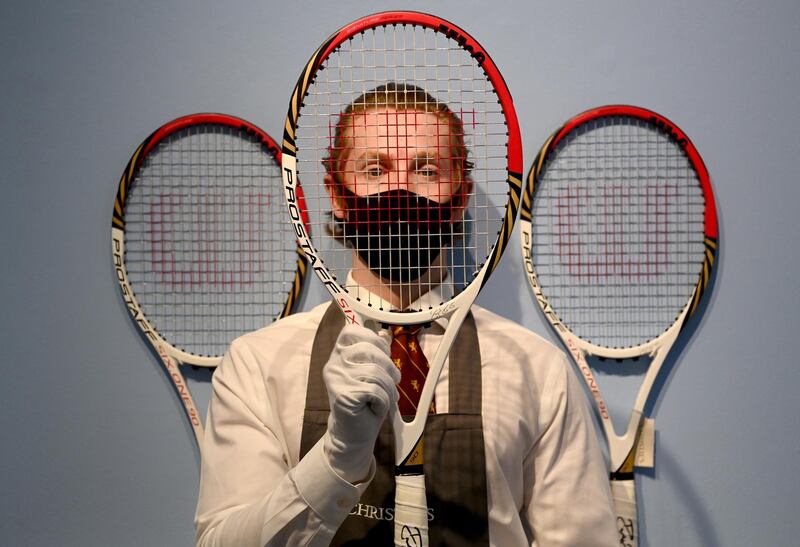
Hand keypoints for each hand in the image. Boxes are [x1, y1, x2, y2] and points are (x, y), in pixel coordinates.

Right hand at [322, 324, 399, 482]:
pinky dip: (384, 401)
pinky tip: (376, 407)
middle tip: (393, 381)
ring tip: (386, 397)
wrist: (354, 433)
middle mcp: (333, 364)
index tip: (384, 354)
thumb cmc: (365, 402)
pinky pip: (376, 391)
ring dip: (389, 388)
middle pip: (369, 350)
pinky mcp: (343, 396)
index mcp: (338, 354)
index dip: (374, 340)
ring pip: (376, 372)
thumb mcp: (373, 372)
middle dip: (389, 367)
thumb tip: (384, 333)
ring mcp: (336, 380)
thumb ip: (377, 353)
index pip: (352, 331)